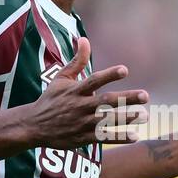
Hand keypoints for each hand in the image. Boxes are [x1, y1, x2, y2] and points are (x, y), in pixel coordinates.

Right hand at [24, 37, 147, 149]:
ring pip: (107, 121)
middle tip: (145, 95)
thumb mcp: (61, 78)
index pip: (94, 81)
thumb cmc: (51, 99)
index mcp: (75, 90)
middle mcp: (80, 106)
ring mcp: (81, 123)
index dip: (109, 75)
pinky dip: (118, 137)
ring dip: (126, 118)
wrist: (33, 126)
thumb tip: (84, 39)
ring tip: (144, 115)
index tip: (125, 70)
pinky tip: (134, 136)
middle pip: (106, 102)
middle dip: (126, 99)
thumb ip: (77, 61)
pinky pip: (103, 138)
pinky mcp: (82, 138)